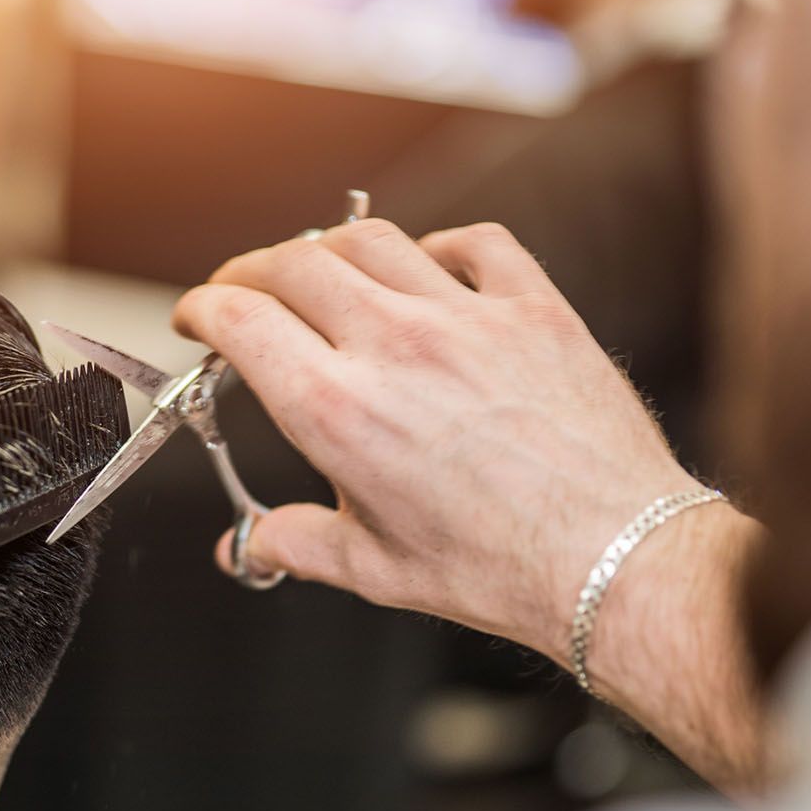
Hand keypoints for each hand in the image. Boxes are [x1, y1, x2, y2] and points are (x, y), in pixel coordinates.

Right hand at [173, 219, 715, 663]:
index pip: (240, 319)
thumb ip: (295, 544)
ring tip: (321, 272)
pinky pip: (475, 243)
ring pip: (372, 240)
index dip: (201, 308)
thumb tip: (250, 547)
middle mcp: (395, 346)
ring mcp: (467, 318)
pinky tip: (429, 268)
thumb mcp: (373, 568)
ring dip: (329, 249)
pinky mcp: (534, 310)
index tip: (195, 316)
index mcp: (338, 410)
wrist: (614, 559)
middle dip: (251, 271)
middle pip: (293, 263)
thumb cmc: (499, 570)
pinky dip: (437, 245)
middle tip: (244, 291)